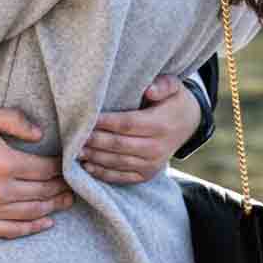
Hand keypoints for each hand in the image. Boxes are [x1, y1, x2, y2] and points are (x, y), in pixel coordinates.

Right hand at [0, 109, 72, 239]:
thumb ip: (16, 121)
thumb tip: (41, 135)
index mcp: (5, 163)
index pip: (45, 170)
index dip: (60, 167)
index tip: (68, 165)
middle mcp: (0, 190)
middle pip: (41, 192)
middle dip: (60, 188)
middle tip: (74, 186)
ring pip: (30, 213)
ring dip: (52, 208)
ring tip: (65, 202)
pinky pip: (10, 231)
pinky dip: (31, 228)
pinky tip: (45, 223)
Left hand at [77, 73, 200, 184]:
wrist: (188, 124)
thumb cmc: (173, 101)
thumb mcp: (174, 87)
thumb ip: (163, 85)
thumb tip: (149, 89)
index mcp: (160, 125)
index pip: (127, 124)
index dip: (105, 122)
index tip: (86, 118)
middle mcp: (156, 148)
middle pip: (119, 145)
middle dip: (95, 141)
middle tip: (74, 137)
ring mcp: (152, 164)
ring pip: (118, 162)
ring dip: (95, 158)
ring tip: (75, 152)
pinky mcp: (147, 174)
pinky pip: (123, 177)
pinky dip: (104, 174)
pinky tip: (88, 167)